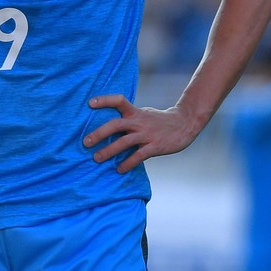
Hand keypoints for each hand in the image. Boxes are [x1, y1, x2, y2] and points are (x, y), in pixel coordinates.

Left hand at [82, 95, 199, 173]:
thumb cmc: (159, 120)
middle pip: (116, 124)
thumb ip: (129, 118)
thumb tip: (110, 125)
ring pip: (124, 142)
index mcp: (135, 112)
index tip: (89, 103)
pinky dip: (127, 163)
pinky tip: (119, 169)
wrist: (185, 124)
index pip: (119, 100)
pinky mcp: (155, 146)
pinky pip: (138, 156)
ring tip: (97, 158)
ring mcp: (147, 134)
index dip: (104, 100)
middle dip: (99, 133)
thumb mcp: (144, 113)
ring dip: (109, 151)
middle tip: (85, 142)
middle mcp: (139, 121)